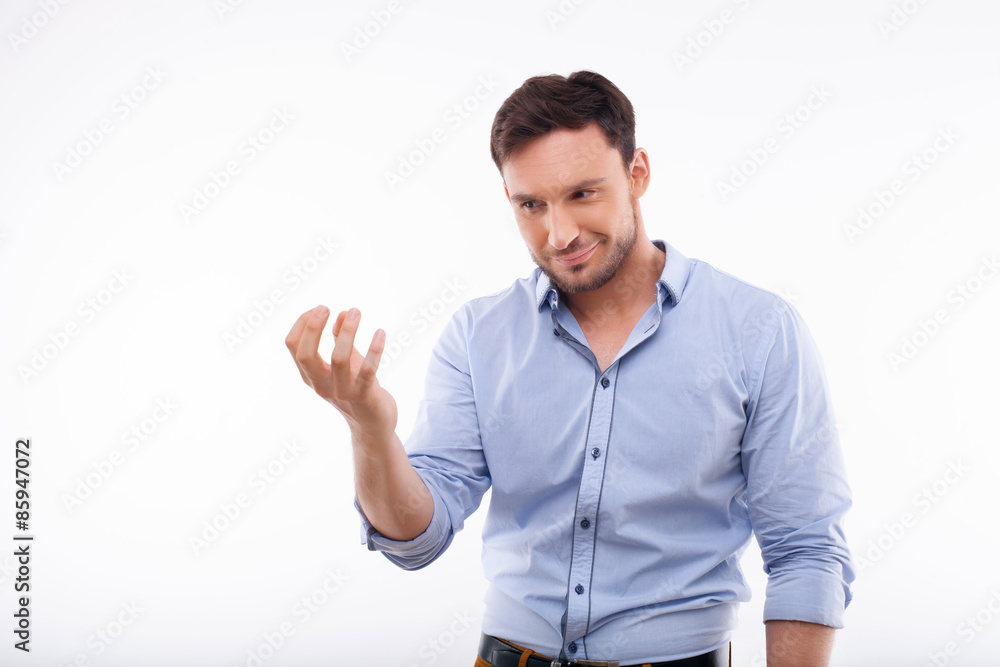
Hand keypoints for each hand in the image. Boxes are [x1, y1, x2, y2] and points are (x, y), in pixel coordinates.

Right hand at [285, 306, 397, 438]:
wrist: (374, 425)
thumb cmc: (358, 391)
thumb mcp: (346, 364)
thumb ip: (339, 341)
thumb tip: (340, 314)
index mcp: (311, 376)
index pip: (294, 347)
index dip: (302, 324)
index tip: (318, 308)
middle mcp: (322, 385)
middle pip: (306, 355)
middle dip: (313, 328)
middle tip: (326, 307)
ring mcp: (342, 392)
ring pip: (338, 359)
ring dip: (346, 332)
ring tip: (354, 311)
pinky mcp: (365, 396)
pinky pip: (368, 370)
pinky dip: (374, 349)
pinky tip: (380, 332)